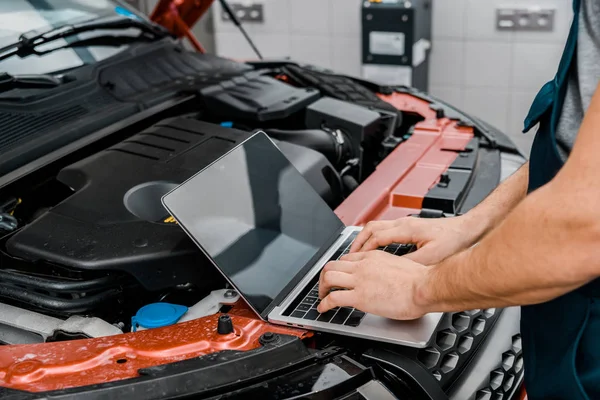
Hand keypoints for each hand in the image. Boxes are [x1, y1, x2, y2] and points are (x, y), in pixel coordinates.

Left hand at [317, 250, 429, 319]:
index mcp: (373, 257)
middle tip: (325, 286)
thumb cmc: (420, 280)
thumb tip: (386, 277)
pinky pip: (333, 298)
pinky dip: (324, 304)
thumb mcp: (398, 265)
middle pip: (333, 265)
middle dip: (325, 276)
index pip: (347, 258)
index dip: (340, 268)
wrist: (424, 287)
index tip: (339, 276)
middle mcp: (363, 266)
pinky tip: (323, 309)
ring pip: (329, 277)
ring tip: (322, 297)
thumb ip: (386, 268)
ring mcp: (359, 280)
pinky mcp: (359, 297)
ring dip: (321, 288)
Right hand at [349, 216, 479, 265]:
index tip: (355, 260)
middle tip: (350, 256)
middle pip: (371, 227)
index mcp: (406, 229)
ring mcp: (406, 223)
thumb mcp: (431, 257)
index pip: (375, 236)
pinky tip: (376, 249)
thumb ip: (410, 263)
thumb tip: (392, 271)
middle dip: (358, 242)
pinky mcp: (410, 226)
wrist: (468, 229)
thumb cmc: (453, 240)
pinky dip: (375, 238)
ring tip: (359, 252)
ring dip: (365, 239)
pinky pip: (385, 229)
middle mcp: (404, 223)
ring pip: (377, 226)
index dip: (363, 248)